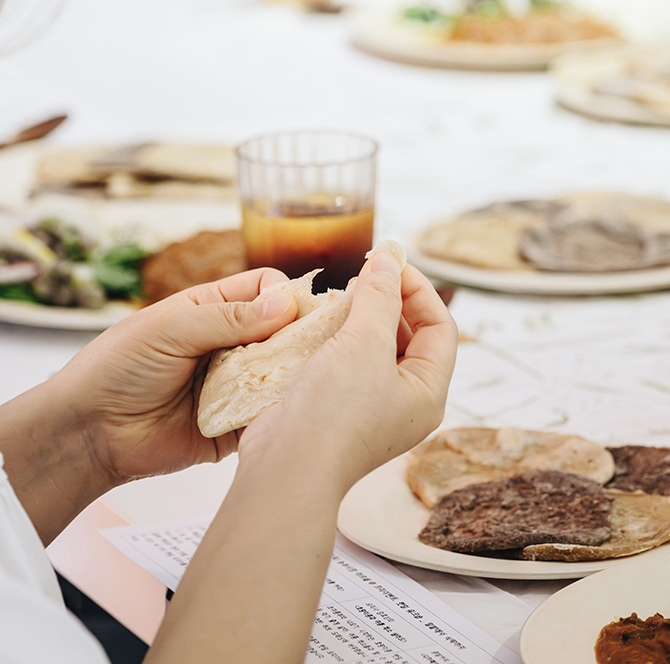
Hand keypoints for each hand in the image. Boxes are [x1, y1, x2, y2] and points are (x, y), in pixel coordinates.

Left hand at [55, 268, 298, 483]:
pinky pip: (267, 416)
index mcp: (212, 309)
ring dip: (291, 375)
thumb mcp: (171, 329)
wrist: (89, 432)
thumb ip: (227, 318)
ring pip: (282, 373)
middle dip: (299, 337)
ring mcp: (233, 385)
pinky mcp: (234, 425)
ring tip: (301, 381)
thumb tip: (287, 303)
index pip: (265, 289)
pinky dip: (279, 413)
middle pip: (283, 331)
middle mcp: (229, 344)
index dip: (287, 295)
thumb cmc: (118, 366)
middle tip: (311, 351)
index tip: (298, 314)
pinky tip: (287, 412)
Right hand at [238, 253, 457, 492]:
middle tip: (364, 275)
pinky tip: (320, 322)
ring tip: (341, 295)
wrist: (287, 467)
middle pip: (411, 337)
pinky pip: (349, 363)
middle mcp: (405, 402)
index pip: (439, 327)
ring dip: (363, 318)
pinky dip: (340, 338)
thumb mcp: (364, 344)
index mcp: (427, 392)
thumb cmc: (334, 412)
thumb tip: (389, 260)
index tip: (389, 262)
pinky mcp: (339, 408)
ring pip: (377, 349)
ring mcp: (371, 407)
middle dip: (390, 301)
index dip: (418, 289)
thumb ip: (380, 297)